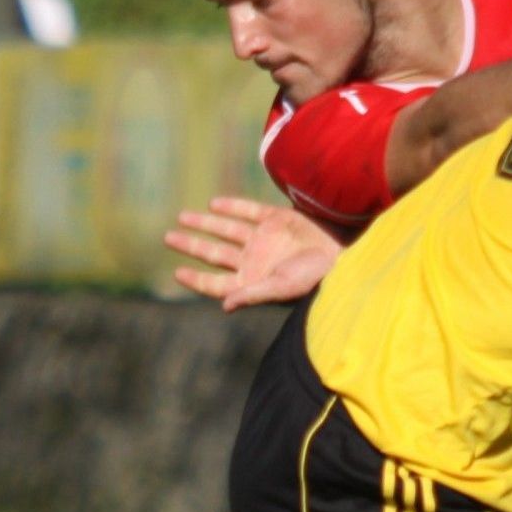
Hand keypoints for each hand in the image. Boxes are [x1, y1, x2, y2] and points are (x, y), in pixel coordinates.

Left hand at [164, 197, 341, 309]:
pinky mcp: (277, 219)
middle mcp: (254, 260)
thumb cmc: (314, 277)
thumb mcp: (281, 288)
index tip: (177, 273)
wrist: (343, 253)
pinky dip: (232, 207)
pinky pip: (248, 212)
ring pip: (227, 231)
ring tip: (182, 217)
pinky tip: (214, 205)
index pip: (217, 283)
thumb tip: (224, 306)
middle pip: (215, 254)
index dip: (196, 279)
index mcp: (252, 280)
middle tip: (168, 238)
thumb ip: (252, 295)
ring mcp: (264, 239)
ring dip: (205, 224)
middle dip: (192, 245)